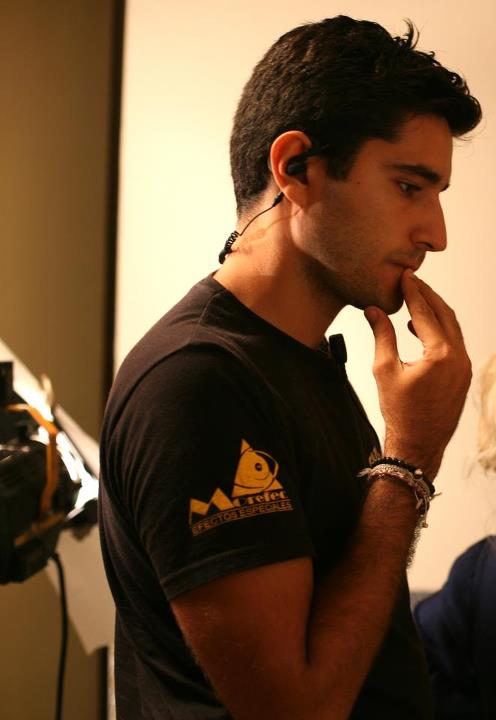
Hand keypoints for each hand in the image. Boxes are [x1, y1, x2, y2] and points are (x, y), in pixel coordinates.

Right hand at [364, 270, 471, 478]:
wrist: (418, 445)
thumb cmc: (400, 412)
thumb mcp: (384, 370)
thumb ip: (382, 335)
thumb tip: (374, 310)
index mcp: (440, 354)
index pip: (425, 312)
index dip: (413, 292)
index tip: (404, 276)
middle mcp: (459, 358)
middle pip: (444, 314)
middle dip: (427, 296)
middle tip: (412, 281)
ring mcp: (464, 367)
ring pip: (452, 327)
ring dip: (435, 311)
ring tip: (416, 299)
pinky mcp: (463, 375)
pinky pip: (454, 343)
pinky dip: (439, 330)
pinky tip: (421, 327)